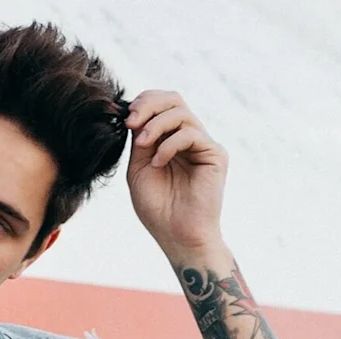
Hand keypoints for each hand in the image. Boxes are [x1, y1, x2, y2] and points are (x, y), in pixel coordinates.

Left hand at [124, 90, 227, 259]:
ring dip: (156, 125)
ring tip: (144, 146)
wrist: (178, 236)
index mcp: (170, 139)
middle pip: (173, 99)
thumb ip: (139, 139)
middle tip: (132, 122)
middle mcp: (189, 138)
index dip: (143, 103)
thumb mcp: (139, 167)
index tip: (125, 119)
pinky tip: (159, 163)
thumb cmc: (158, 209)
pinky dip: (169, 144)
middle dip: (149, 104)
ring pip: (181, 112)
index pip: (160, 104)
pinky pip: (191, 133)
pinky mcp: (215, 154)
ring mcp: (203, 145)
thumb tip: (135, 111)